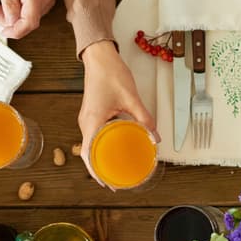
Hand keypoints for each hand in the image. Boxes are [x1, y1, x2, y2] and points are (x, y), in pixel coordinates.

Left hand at [0, 0, 54, 38]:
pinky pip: (31, 12)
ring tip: (1, 4)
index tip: (3, 31)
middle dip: (11, 22)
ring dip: (13, 17)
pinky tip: (10, 2)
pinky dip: (18, 11)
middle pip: (29, 22)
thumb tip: (11, 21)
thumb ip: (8, 1)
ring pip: (30, 19)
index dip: (16, 31)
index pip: (30, 22)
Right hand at [77, 41, 157, 184]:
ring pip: (91, 145)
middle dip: (100, 170)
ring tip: (115, 168)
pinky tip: (114, 148)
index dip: (96, 173)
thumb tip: (155, 136)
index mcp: (92, 121)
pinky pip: (95, 135)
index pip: (89, 155)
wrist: (100, 56)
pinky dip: (102, 146)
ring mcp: (87, 119)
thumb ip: (144, 118)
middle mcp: (86, 122)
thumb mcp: (132, 98)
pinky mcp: (92, 114)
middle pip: (89, 153)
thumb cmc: (111, 74)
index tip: (107, 184)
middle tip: (115, 181)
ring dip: (101, 158)